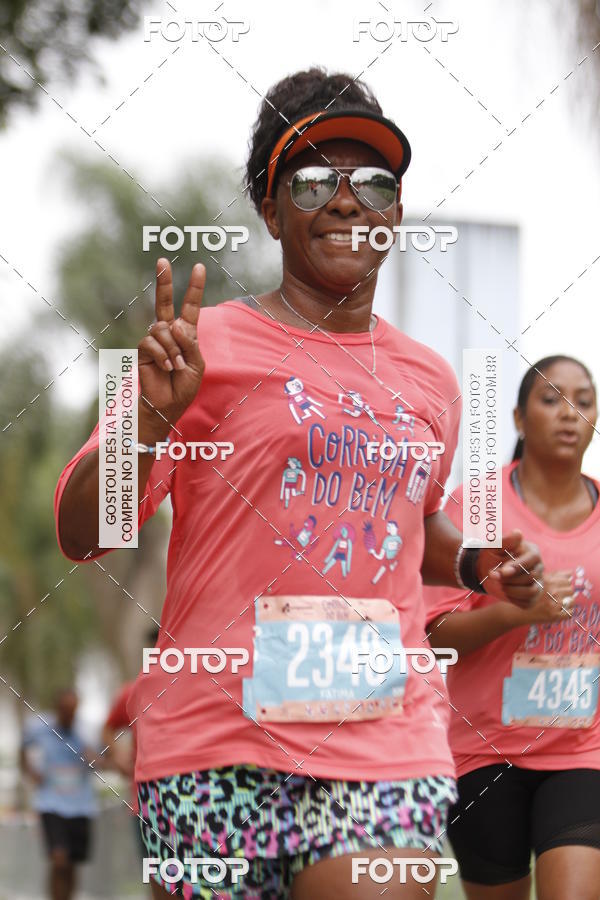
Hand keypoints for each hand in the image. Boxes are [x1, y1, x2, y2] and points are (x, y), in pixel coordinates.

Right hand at [138, 259, 205, 434]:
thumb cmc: (183, 386)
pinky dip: (163, 355)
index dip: (194, 288)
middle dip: (164, 281)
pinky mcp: (142, 350)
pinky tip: (167, 368)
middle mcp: (168, 333)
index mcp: (186, 334)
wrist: (167, 405)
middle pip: (164, 302)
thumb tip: (173, 324)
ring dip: (173, 348)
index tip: (199, 267)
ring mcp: (154, 341)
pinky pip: (152, 342)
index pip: (190, 306)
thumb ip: (189, 343)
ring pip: (162, 328)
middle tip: (162, 261)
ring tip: (176, 366)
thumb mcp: (197, 364)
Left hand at [477, 529, 542, 606]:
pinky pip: (527, 602)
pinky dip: (513, 599)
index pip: (532, 559)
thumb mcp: (494, 547)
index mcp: (532, 552)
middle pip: (531, 577)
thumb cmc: (492, 556)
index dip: (518, 566)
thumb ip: (505, 541)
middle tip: (493, 575)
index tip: (502, 571)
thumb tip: (518, 533)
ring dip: (512, 589)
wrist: (487, 570)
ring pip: (532, 591)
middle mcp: (539, 567)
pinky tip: (505, 591)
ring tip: (500, 584)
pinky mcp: (533, 597)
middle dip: (509, 579)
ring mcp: (538, 583)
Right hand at [508, 570, 573, 625]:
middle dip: (566, 593)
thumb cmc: (530, 593)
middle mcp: (552, 592)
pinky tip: (558, 612)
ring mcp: (554, 605)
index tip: (557, 588)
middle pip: (571, 590)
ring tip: (558, 604)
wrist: (519, 610)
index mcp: (549, 582)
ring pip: (572, 601)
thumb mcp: (540, 580)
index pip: (567, 581)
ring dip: (567, 603)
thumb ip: (555, 575)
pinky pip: (570, 613)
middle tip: (557, 597)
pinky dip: (566, 613)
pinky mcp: (555, 616)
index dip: (563, 584)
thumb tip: (570, 573)